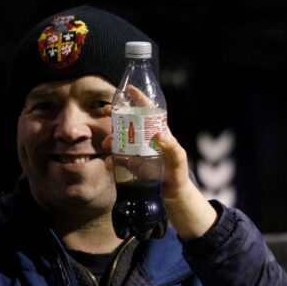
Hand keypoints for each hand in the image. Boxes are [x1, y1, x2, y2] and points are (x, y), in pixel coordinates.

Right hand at [104, 90, 217, 239]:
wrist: (173, 196)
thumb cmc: (179, 175)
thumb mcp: (179, 160)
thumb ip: (172, 148)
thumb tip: (159, 134)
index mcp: (160, 134)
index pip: (150, 112)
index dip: (140, 99)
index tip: (129, 89)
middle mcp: (147, 139)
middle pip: (130, 121)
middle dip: (117, 114)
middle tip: (107, 111)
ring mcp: (138, 151)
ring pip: (121, 138)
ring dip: (111, 138)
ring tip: (108, 144)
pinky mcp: (132, 164)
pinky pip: (118, 158)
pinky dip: (111, 159)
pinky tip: (109, 165)